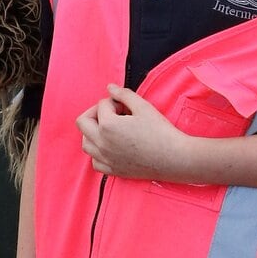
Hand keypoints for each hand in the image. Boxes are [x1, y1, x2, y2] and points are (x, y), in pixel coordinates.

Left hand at [76, 85, 190, 181]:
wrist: (174, 158)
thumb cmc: (161, 132)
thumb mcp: (144, 107)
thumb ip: (124, 94)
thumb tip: (110, 87)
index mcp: (108, 125)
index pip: (102, 105)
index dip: (115, 101)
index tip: (128, 106)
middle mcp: (102, 143)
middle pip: (83, 122)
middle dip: (96, 113)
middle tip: (112, 113)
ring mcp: (106, 158)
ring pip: (85, 143)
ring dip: (92, 133)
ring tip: (109, 129)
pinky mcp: (113, 170)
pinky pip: (95, 161)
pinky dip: (98, 153)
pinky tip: (111, 147)